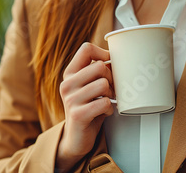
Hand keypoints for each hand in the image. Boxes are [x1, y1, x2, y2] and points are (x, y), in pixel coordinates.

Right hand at [55, 42, 114, 170]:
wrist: (76, 137)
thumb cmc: (88, 107)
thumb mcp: (88, 85)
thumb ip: (97, 70)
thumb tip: (118, 57)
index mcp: (70, 73)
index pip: (87, 49)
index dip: (104, 54)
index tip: (110, 65)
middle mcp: (67, 84)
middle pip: (100, 66)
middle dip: (111, 78)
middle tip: (110, 90)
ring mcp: (71, 99)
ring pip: (104, 84)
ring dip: (111, 94)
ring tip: (106, 100)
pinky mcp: (78, 114)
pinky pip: (105, 103)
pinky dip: (109, 109)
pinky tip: (103, 112)